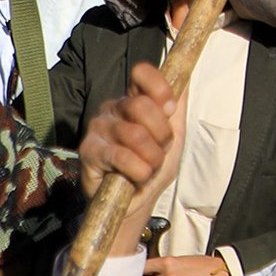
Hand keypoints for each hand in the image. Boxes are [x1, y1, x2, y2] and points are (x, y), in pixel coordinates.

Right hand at [82, 62, 187, 253]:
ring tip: (149, 167)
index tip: (170, 109)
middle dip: (162, 135)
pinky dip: (139, 170)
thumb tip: (186, 80)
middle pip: (141, 105)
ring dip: (152, 158)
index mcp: (134, 99)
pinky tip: (136, 177)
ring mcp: (98, 128)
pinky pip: (121, 156)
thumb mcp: (175, 136)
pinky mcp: (89, 151)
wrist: (135, 202)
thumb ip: (178, 108)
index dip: (159, 88)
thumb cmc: (153, 165)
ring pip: (135, 134)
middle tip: (160, 150)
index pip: (141, 73)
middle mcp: (113, 108)